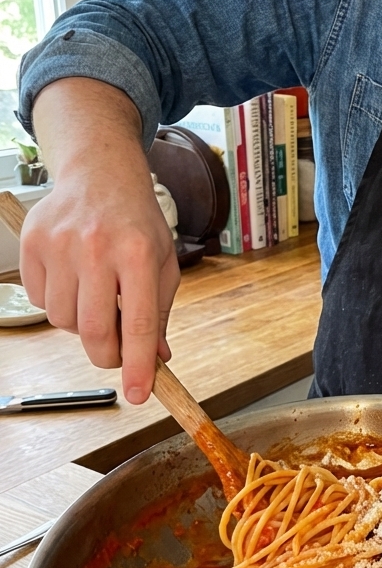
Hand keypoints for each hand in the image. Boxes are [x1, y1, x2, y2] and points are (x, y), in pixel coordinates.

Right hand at [20, 79, 179, 404]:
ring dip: (82, 325)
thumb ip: (160, 313)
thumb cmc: (137, 222)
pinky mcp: (32, 244)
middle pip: (93, 331)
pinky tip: (74, 279)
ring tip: (97, 297)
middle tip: (116, 354)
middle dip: (107, 355)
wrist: (100, 173)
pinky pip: (41, 301)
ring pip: (64, 321)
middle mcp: (96, 247)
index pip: (139, 323)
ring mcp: (59, 244)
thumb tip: (155, 360)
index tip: (138, 395)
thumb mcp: (164, 262)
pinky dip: (60, 303)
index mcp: (138, 252)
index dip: (137, 365)